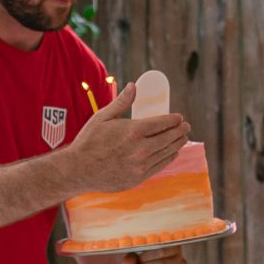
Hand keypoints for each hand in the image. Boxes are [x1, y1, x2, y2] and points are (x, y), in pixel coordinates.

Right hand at [64, 85, 188, 192]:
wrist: (78, 170)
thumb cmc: (88, 141)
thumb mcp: (102, 117)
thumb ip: (121, 102)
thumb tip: (134, 86)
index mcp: (133, 131)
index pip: (162, 123)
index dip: (173, 120)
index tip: (179, 117)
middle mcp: (140, 149)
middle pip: (168, 138)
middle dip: (180, 131)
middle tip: (185, 127)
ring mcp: (140, 165)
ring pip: (166, 153)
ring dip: (177, 144)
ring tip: (183, 139)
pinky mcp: (138, 178)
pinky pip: (159, 166)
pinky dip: (169, 158)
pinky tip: (173, 153)